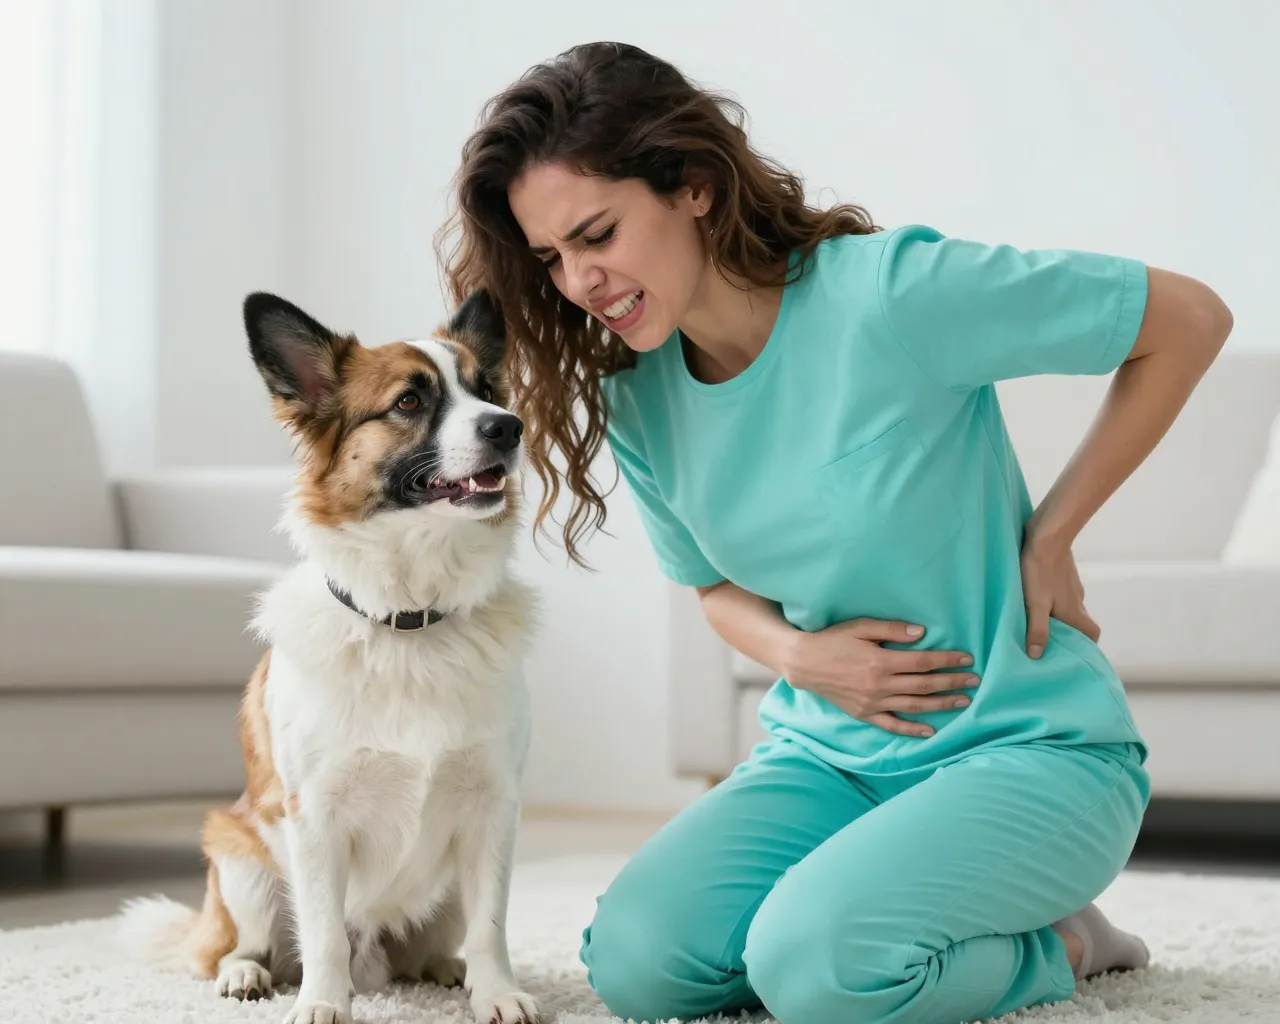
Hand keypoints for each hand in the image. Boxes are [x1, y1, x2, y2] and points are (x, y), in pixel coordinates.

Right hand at [783, 619, 977, 737]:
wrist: (803, 663)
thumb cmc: (832, 640)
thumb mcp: (860, 626)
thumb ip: (891, 629)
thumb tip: (922, 633)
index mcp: (880, 661)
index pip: (923, 662)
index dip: (947, 660)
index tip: (967, 659)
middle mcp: (879, 685)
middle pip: (924, 685)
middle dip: (952, 682)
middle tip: (975, 680)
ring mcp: (872, 702)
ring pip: (914, 706)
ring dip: (941, 704)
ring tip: (963, 701)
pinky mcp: (864, 714)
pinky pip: (892, 725)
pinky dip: (912, 729)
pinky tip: (930, 730)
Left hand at [1020, 525, 1099, 657]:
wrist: (1047, 535)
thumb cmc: (1040, 570)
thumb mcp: (1035, 603)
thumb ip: (1037, 629)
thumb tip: (1036, 655)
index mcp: (1075, 612)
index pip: (1092, 635)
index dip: (1086, 646)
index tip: (1072, 654)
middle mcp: (1077, 600)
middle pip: (1079, 623)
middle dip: (1068, 634)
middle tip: (1048, 641)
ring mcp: (1071, 586)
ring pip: (1069, 607)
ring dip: (1058, 616)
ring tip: (1035, 622)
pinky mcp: (1062, 573)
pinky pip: (1061, 592)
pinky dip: (1052, 600)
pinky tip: (1034, 598)